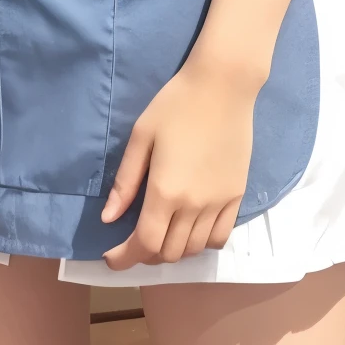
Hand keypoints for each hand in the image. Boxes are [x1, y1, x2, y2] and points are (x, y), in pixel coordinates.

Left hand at [99, 57, 258, 269]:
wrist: (223, 87)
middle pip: (168, 253)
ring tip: (160, 234)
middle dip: (145, 254)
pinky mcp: (236, 196)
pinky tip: (190, 229)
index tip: (110, 257)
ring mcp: (218, 204)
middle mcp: (193, 206)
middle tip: (133, 239)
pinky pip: (219, 237)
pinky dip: (201, 243)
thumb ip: (125, 182)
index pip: (144, 244)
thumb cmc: (176, 105)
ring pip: (193, 249)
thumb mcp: (141, 137)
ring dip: (172, 250)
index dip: (124, 258)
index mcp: (165, 192)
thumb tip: (108, 218)